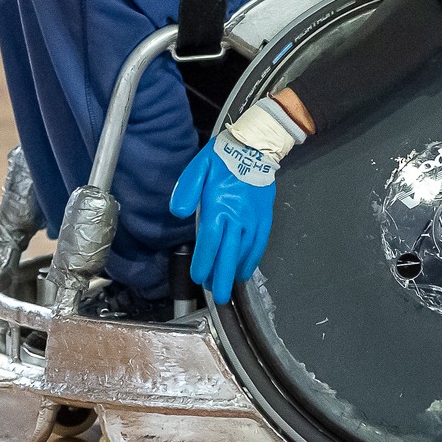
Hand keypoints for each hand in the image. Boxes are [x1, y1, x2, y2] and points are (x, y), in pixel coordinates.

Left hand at [167, 96, 305, 302]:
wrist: (256, 145)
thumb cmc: (224, 157)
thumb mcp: (199, 167)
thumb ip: (187, 191)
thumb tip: (178, 212)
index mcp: (219, 205)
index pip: (210, 242)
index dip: (205, 262)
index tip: (199, 277)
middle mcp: (237, 216)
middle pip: (229, 254)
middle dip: (222, 277)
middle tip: (217, 296)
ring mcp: (253, 219)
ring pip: (244, 252)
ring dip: (235, 271)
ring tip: (228, 286)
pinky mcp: (264, 217)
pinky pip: (259, 243)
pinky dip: (252, 259)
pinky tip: (245, 269)